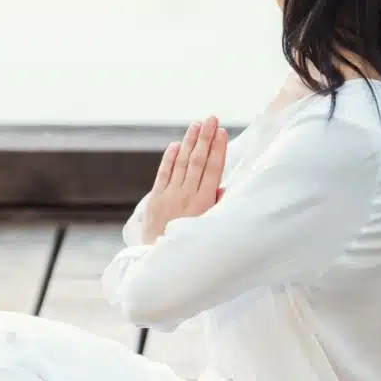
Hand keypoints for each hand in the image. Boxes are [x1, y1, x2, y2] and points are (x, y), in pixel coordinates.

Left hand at [141, 118, 228, 244]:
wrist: (161, 261)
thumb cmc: (194, 246)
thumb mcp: (211, 227)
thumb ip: (217, 206)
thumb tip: (224, 188)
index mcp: (204, 203)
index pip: (213, 170)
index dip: (218, 149)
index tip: (222, 132)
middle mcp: (186, 196)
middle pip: (198, 161)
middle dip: (205, 138)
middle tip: (211, 118)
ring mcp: (170, 196)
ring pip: (181, 164)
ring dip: (189, 142)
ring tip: (196, 125)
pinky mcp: (156, 200)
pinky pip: (163, 174)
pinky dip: (169, 159)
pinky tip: (176, 146)